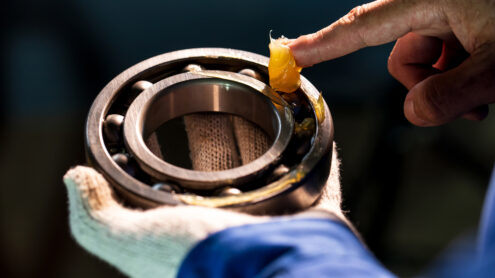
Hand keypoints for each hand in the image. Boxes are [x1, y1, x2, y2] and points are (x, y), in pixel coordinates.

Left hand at [64, 114, 347, 277]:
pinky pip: (319, 176)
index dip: (176, 172)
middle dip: (227, 156)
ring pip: (276, 178)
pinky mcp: (316, 213)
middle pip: (233, 185)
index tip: (170, 139)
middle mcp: (239, 231)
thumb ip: (95, 221)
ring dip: (272, 152)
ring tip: (264, 115)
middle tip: (220, 115)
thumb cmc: (203, 262)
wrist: (270, 275)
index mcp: (197, 237)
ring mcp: (280, 222)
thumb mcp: (134, 245)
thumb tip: (75, 176)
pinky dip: (316, 154)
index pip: (183, 199)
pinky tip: (306, 125)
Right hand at [288, 0, 494, 125]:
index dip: (323, 45)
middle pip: (401, 56)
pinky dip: (463, 77)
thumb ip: (451, 94)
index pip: (362, 28)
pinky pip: (447, 59)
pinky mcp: (465, 24)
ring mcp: (451, 14)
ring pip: (426, 63)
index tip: (290, 55)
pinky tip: (490, 77)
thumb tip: (413, 114)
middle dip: (429, 83)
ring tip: (488, 88)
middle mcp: (434, 2)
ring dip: (452, 84)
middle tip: (468, 96)